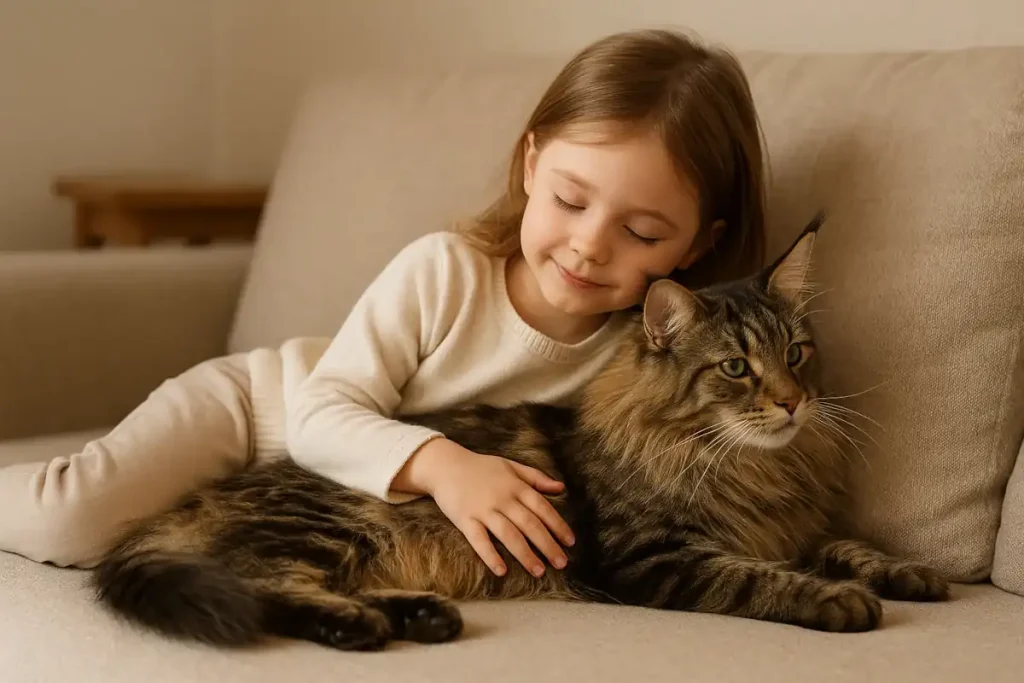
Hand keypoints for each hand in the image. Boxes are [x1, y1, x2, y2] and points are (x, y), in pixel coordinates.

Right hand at [393, 438, 574, 576]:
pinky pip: (479, 540)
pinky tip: (502, 571)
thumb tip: (561, 488)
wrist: (445, 465)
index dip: (558, 525)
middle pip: (529, 524)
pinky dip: (490, 555)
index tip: (570, 542)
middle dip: (547, 545)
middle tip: (561, 563)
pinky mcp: (465, 519)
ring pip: (509, 535)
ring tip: (539, 571)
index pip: (542, 507)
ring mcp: (483, 510)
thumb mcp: (511, 466)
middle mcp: (502, 498)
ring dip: (525, 554)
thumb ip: (536, 478)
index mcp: (516, 486)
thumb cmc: (481, 467)